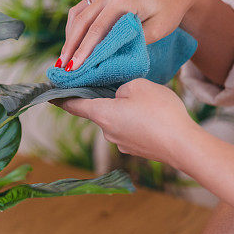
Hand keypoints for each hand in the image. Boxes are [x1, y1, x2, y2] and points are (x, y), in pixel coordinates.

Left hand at [57, 79, 198, 166]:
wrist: (183, 145)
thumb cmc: (160, 112)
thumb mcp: (138, 85)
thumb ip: (122, 86)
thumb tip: (119, 96)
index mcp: (102, 114)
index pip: (74, 105)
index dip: (61, 97)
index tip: (50, 93)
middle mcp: (107, 131)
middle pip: (99, 110)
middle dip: (108, 98)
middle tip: (122, 85)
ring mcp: (122, 143)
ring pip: (118, 120)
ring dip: (126, 110)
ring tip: (148, 101)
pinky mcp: (137, 149)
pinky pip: (131, 129)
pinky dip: (137, 121)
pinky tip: (154, 116)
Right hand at [58, 0, 209, 69]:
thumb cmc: (171, 10)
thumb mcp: (157, 30)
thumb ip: (133, 41)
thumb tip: (108, 56)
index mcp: (124, 0)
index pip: (97, 29)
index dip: (84, 50)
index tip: (74, 68)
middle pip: (82, 21)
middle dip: (70, 46)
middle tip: (62, 68)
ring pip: (79, 13)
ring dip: (70, 35)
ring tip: (64, 58)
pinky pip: (84, 8)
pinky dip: (76, 25)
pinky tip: (73, 41)